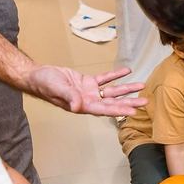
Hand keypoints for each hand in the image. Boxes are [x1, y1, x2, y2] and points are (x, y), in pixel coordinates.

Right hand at [27, 65, 147, 116]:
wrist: (38, 76)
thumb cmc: (45, 84)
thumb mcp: (57, 90)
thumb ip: (69, 97)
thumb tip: (79, 106)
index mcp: (83, 106)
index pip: (105, 109)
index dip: (119, 110)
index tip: (133, 112)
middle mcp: (89, 101)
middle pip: (113, 102)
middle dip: (129, 102)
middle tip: (145, 102)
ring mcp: (89, 92)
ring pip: (112, 91)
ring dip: (126, 89)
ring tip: (141, 86)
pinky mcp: (87, 82)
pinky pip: (104, 79)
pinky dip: (115, 75)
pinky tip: (127, 71)